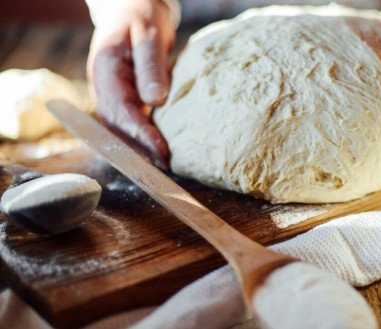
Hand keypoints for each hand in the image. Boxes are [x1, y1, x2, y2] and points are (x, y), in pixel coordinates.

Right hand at [86, 0, 176, 167]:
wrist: (130, 8)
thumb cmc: (141, 17)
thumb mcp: (149, 35)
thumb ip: (150, 67)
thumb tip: (155, 101)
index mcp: (105, 71)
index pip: (121, 111)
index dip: (140, 134)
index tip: (160, 152)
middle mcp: (103, 87)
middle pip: (116, 126)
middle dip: (139, 149)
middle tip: (165, 167)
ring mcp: (110, 94)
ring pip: (120, 128)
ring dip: (139, 148)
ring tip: (164, 164)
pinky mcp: (122, 98)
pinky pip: (129, 122)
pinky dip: (141, 137)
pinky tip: (159, 149)